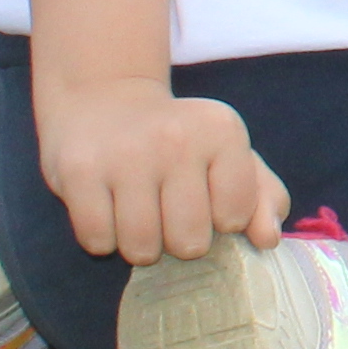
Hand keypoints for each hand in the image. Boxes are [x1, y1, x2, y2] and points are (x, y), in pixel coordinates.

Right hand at [35, 71, 290, 267]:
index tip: (202, 193)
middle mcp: (178, 138)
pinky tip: (106, 206)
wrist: (104, 99)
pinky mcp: (80, 171)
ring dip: (138, 243)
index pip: (235, 218)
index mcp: (223, 130)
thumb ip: (261, 195)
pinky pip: (97, 241)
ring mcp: (126, 154)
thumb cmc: (177, 139)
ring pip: (142, 249)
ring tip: (136, 208)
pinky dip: (102, 237)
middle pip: (190, 243)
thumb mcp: (227, 152)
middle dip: (177, 239)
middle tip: (165, 206)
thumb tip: (268, 239)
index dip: (218, 219)